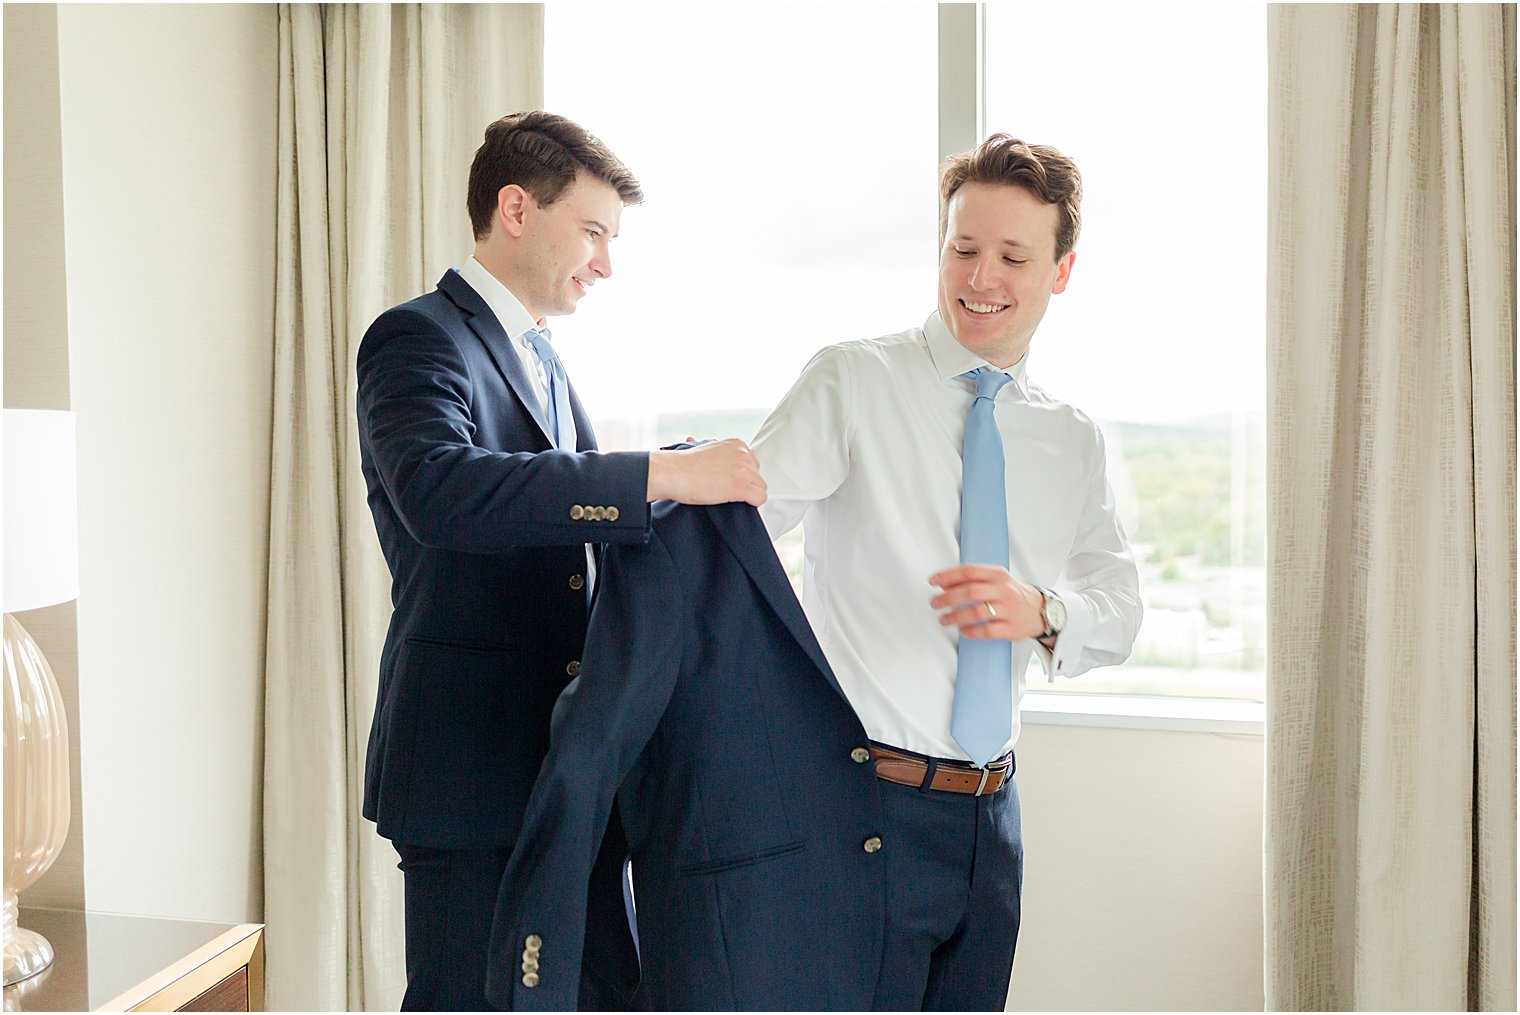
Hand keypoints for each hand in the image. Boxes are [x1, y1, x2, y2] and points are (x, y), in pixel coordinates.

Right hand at [647, 438, 766, 505]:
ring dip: (746, 495)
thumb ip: (721, 452)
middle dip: (745, 484)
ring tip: (725, 495)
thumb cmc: (683, 464)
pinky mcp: (741, 485)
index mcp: (737, 444)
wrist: (672, 472)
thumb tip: (718, 452)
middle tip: (724, 488)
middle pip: (758, 476)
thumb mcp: (706, 448)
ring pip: (760, 488)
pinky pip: (759, 499)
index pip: (753, 463)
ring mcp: (744, 469)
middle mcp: (744, 454)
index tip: (727, 479)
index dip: (741, 475)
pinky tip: (733, 502)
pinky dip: (750, 504)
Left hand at [928, 564, 1044, 640]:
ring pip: (977, 612)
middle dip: (948, 598)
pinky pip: (987, 631)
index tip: (933, 581)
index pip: (969, 571)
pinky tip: (962, 630)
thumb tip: (944, 583)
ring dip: (956, 616)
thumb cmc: (1014, 595)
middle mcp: (1004, 590)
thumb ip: (973, 580)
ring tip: (944, 619)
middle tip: (935, 603)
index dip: (948, 576)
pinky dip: (971, 631)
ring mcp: (1009, 610)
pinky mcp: (1012, 628)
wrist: (1043, 610)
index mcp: (998, 575)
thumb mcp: (997, 580)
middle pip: (970, 592)